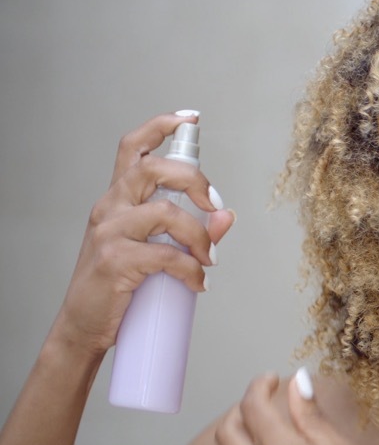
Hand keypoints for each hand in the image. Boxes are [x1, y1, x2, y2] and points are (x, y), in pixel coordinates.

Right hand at [52, 111, 234, 355]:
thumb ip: (192, 231)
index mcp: (118, 200)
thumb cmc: (119, 285)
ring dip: (199, 235)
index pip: (133, 149)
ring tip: (210, 259)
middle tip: (215, 204)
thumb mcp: (155, 251)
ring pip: (165, 211)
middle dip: (193, 180)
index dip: (160, 127)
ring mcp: (109, 233)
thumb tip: (227, 216)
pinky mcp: (114, 261)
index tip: (189, 118)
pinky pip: (166, 255)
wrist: (84, 327)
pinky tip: (198, 283)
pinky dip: (191, 269)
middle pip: (152, 168)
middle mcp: (110, 208)